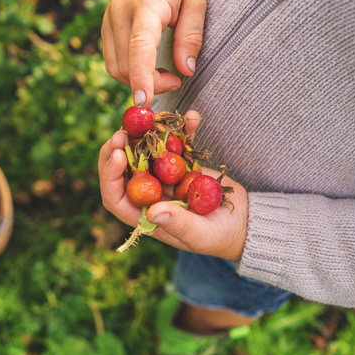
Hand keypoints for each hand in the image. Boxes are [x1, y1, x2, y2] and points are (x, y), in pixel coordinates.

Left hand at [98, 111, 247, 260]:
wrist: (243, 222)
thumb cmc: (219, 236)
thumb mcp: (200, 233)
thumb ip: (178, 224)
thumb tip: (152, 212)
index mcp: (144, 215)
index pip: (115, 197)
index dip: (110, 176)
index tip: (117, 155)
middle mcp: (149, 195)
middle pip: (123, 171)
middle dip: (118, 150)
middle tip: (122, 131)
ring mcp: (164, 178)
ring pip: (145, 153)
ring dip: (144, 135)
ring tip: (147, 118)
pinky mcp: (181, 165)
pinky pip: (175, 145)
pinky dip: (181, 131)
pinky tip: (190, 117)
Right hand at [102, 0, 206, 106]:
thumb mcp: (196, 1)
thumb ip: (191, 36)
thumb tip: (185, 70)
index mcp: (147, 3)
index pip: (139, 45)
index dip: (141, 75)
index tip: (145, 100)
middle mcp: (121, 12)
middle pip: (125, 63)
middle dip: (149, 83)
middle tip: (176, 81)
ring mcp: (109, 20)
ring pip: (115, 67)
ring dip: (138, 80)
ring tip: (164, 75)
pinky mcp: (105, 27)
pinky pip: (112, 60)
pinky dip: (129, 72)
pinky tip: (148, 67)